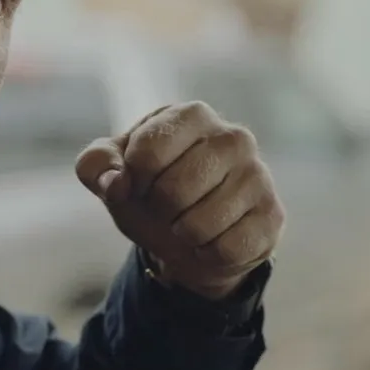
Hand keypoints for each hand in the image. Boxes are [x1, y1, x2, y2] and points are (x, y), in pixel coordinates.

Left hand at [75, 101, 283, 300]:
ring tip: (188, 222)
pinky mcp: (273, 216)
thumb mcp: (113, 175)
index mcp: (192, 115)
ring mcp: (259, 175)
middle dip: (157, 210)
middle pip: (173, 191)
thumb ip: (96, 166)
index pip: (146, 153)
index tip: (138, 182)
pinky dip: (208, 254)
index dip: (131, 180)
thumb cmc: (150, 190)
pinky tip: (213, 239)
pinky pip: (227, 249)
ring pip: (199, 226)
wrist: (190, 234)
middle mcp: (234, 137)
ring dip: (182, 235)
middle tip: (166, 207)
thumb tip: (115, 181)